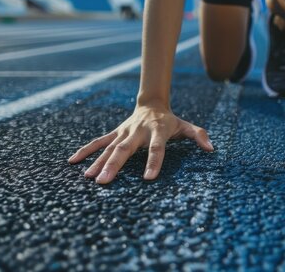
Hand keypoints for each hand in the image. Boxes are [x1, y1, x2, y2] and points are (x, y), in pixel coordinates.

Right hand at [68, 105, 212, 183]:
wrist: (152, 103)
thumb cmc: (171, 121)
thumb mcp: (186, 126)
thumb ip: (199, 136)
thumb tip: (211, 148)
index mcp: (157, 131)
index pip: (156, 148)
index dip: (153, 162)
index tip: (148, 179)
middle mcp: (138, 131)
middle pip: (126, 150)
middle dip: (114, 166)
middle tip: (104, 182)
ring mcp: (124, 132)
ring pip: (109, 147)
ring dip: (98, 162)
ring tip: (88, 178)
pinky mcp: (115, 133)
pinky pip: (98, 142)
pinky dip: (86, 151)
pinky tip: (73, 162)